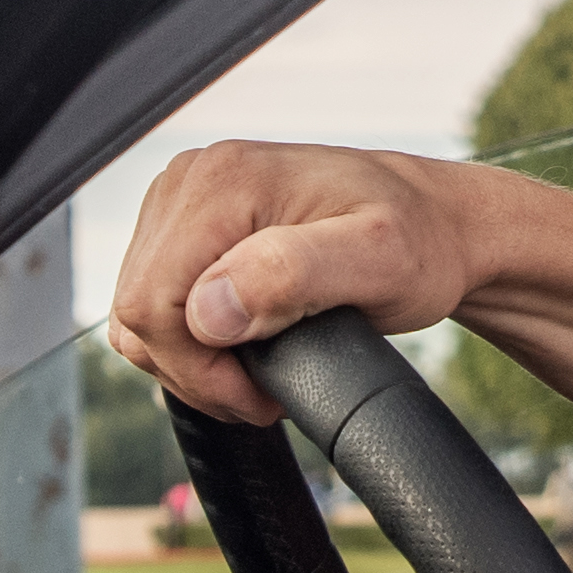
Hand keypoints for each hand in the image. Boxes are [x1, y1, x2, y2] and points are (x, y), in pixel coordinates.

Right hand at [107, 141, 490, 426]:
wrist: (435, 224)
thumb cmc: (420, 243)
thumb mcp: (379, 261)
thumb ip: (292, 275)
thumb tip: (208, 308)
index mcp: (222, 181)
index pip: (151, 303)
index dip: (198, 369)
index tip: (260, 393)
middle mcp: (191, 179)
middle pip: (137, 309)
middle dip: (196, 370)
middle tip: (263, 389)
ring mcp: (184, 199)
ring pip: (138, 313)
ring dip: (192, 360)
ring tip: (261, 367)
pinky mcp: (187, 224)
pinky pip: (154, 302)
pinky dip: (189, 340)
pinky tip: (243, 345)